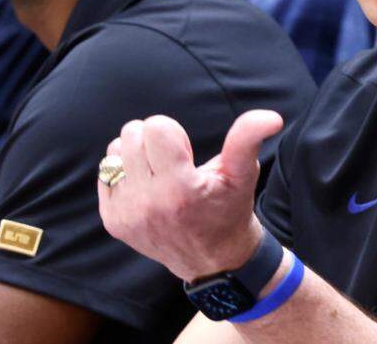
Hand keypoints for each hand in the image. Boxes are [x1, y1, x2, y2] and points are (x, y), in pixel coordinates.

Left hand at [98, 110, 283, 281]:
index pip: (155, 127)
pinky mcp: (113, 222)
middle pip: (132, 134)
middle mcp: (148, 203)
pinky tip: (146, 188)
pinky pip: (105, 173)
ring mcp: (127, 214)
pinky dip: (124, 174)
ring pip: (114, 151)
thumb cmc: (229, 208)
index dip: (173, 132)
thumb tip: (271, 117)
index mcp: (180, 188)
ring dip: (135, 154)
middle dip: (153, 139)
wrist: (212, 259)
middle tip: (172, 161)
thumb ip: (248, 139)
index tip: (186, 153)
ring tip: (158, 173)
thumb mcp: (243, 173)